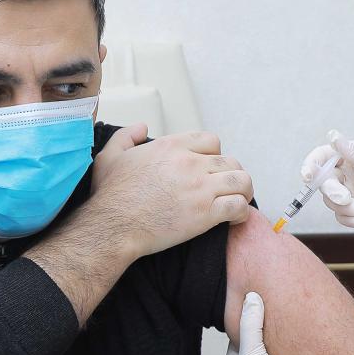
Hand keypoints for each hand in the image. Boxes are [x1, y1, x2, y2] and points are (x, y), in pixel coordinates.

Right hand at [87, 124, 253, 258]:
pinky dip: (241, 213)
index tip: (210, 168)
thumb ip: (126, 136)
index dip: (215, 154)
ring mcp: (200, 188)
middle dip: (232, 174)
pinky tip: (234, 219)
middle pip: (231, 161)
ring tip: (238, 200)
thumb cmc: (110, 196)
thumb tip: (142, 127)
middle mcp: (189, 163)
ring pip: (242, 181)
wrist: (113, 227)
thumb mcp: (110, 156)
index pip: (211, 141)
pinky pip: (239, 207)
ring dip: (243, 191)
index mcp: (171, 146)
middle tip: (226, 187)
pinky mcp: (206, 214)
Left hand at [225, 293, 303, 354]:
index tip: (257, 306)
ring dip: (283, 345)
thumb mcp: (252, 353)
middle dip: (267, 332)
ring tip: (294, 326)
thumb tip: (251, 297)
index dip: (247, 321)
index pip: (239, 337)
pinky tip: (306, 348)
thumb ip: (250, 325)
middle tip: (278, 313)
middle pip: (258, 346)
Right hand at [303, 130, 353, 242]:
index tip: (308, 175)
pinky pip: (339, 217)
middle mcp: (347, 174)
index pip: (323, 156)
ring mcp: (350, 193)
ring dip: (345, 208)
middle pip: (322, 181)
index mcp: (352, 157)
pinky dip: (350, 219)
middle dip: (331, 191)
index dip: (311, 164)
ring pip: (329, 201)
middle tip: (346, 198)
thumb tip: (333, 136)